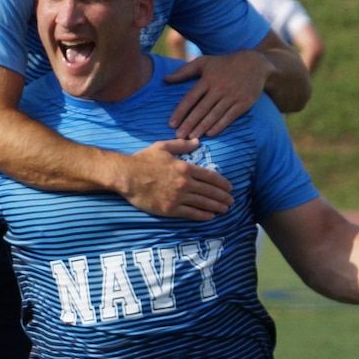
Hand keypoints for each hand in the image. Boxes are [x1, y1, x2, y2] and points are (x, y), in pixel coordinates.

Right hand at [117, 139, 233, 218]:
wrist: (127, 176)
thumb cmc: (143, 160)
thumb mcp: (163, 147)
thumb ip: (182, 145)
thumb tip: (197, 141)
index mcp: (185, 167)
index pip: (210, 176)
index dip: (222, 183)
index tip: (229, 187)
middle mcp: (185, 183)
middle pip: (209, 191)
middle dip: (222, 197)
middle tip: (231, 201)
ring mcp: (178, 197)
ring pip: (203, 203)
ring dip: (216, 207)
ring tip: (225, 209)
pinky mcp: (170, 209)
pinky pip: (190, 213)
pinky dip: (202, 216)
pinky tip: (210, 217)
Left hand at [164, 50, 270, 137]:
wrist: (255, 63)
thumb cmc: (225, 63)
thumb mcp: (204, 62)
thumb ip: (184, 71)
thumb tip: (165, 79)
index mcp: (207, 79)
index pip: (190, 98)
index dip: (180, 112)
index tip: (172, 124)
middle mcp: (219, 88)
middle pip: (201, 109)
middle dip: (189, 124)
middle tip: (179, 136)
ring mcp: (232, 96)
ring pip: (214, 115)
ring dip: (202, 127)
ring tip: (192, 137)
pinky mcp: (243, 103)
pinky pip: (229, 117)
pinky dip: (219, 126)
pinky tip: (210, 134)